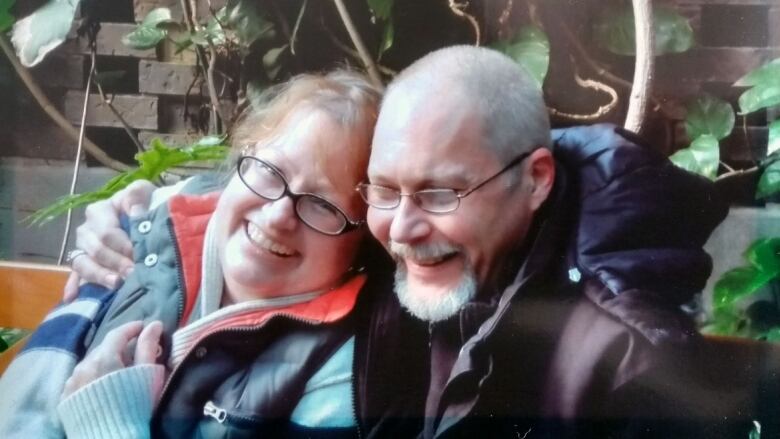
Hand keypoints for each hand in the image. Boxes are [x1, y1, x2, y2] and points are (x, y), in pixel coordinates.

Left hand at [61, 320, 162, 400]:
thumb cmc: (134, 406)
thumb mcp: (147, 375)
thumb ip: (149, 347)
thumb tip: (153, 324)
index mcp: (105, 357)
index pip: (119, 333)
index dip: (133, 328)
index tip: (145, 327)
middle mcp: (84, 365)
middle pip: (104, 347)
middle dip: (120, 346)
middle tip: (136, 351)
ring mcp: (72, 381)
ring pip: (91, 362)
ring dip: (106, 360)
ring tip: (119, 369)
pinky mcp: (67, 396)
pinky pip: (81, 377)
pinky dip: (93, 375)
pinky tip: (103, 384)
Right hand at [64, 180, 155, 301]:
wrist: (146, 212)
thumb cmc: (143, 202)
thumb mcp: (142, 191)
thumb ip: (137, 197)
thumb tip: (135, 213)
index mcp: (99, 211)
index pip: (107, 233)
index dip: (123, 246)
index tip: (139, 255)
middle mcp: (87, 230)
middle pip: (96, 250)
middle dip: (116, 263)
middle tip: (133, 273)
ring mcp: (83, 248)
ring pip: (83, 264)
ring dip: (99, 275)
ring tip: (116, 284)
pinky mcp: (85, 263)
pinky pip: (75, 276)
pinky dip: (73, 287)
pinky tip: (72, 298)